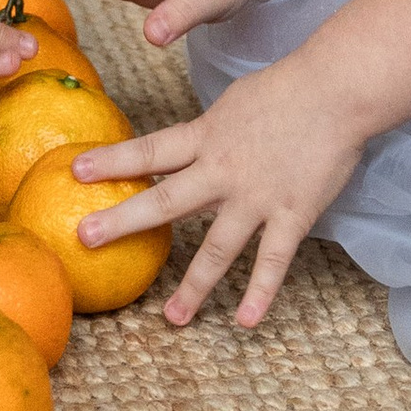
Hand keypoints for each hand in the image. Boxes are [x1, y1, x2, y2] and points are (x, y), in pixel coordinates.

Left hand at [66, 62, 364, 327]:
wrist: (336, 90)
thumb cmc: (288, 88)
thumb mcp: (234, 101)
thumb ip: (209, 130)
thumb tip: (186, 145)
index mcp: (207, 136)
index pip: (150, 151)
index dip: (112, 161)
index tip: (74, 171)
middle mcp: (223, 171)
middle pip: (165, 201)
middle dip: (122, 220)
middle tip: (84, 238)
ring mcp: (257, 197)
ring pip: (217, 248)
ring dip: (194, 286)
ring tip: (172, 319)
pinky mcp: (291, 215)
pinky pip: (272, 261)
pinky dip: (260, 293)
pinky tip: (245, 322)